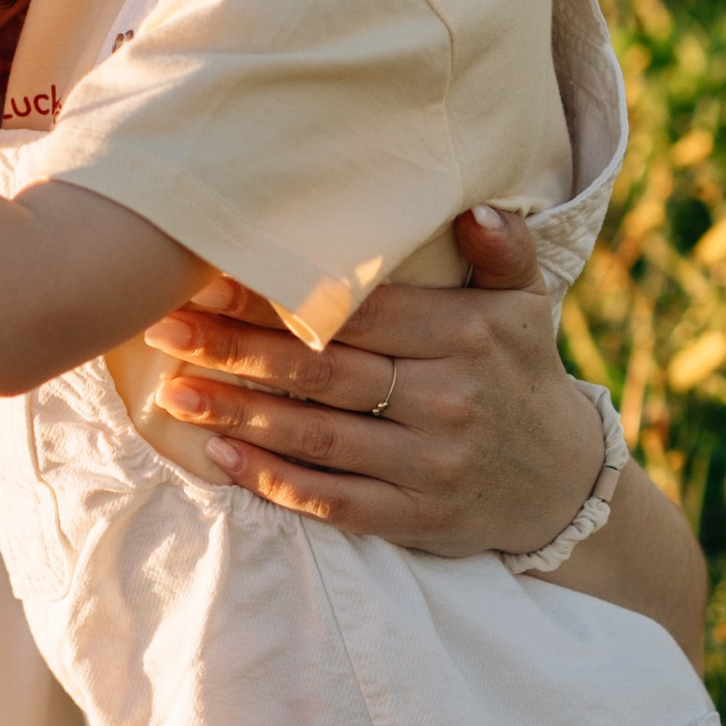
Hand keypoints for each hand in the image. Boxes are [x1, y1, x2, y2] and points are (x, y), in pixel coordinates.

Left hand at [140, 205, 608, 555]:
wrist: (560, 481)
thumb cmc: (519, 373)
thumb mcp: (528, 305)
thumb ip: (503, 251)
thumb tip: (475, 207)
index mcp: (467, 335)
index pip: (356, 312)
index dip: (278, 297)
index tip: (208, 279)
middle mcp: (449, 399)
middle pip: (324, 372)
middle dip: (236, 350)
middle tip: (165, 330)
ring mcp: (431, 465)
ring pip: (318, 437)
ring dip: (238, 416)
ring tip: (174, 394)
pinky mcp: (416, 518)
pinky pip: (333, 501)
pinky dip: (274, 481)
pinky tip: (219, 457)